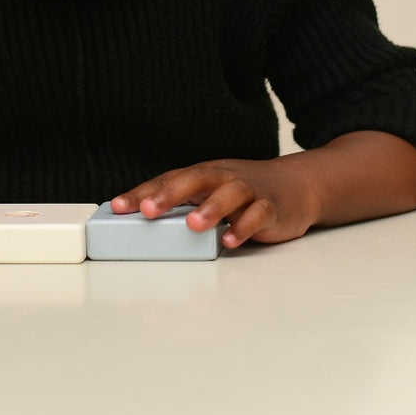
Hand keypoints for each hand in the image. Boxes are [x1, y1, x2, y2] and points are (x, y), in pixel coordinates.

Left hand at [110, 156, 319, 249]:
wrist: (298, 185)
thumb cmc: (244, 190)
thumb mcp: (210, 191)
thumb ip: (183, 204)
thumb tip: (141, 223)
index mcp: (203, 174)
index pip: (167, 179)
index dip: (141, 192)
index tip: (117, 206)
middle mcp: (223, 177)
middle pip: (195, 179)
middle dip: (170, 194)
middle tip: (147, 210)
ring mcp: (248, 190)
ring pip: (230, 194)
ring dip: (210, 208)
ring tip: (192, 225)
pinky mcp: (271, 207)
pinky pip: (258, 214)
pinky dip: (244, 226)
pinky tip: (230, 240)